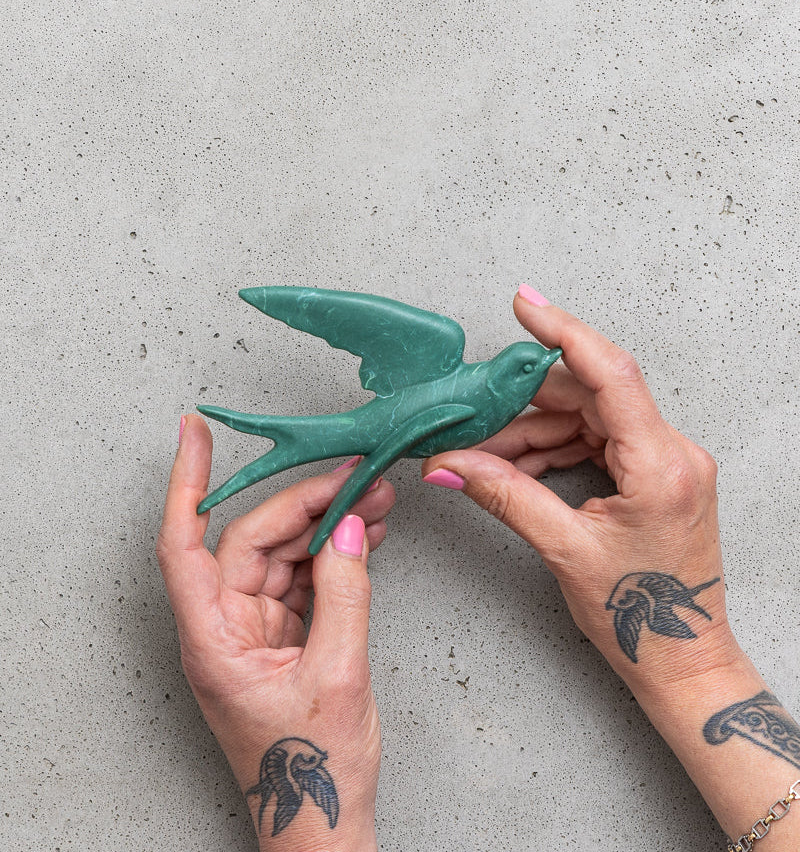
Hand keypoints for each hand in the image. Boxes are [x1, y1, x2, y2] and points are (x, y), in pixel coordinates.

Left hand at [157, 415, 393, 851]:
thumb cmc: (315, 775)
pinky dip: (333, 554)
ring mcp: (252, 634)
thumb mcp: (337, 676)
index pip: (186, 542)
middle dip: (307, 502)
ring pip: (280, 555)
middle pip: (252, 540)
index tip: (195, 430)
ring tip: (378, 500)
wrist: (325, 829)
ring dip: (327, 525)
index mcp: (212, 640)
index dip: (188, 481)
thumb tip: (351, 528)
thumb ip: (344, 593)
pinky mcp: (280, 639)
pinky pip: (300, 579)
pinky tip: (367, 535)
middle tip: (360, 477)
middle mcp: (224, 630)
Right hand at [422, 289, 737, 689]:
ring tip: (483, 454)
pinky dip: (553, 448)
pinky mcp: (655, 472)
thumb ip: (504, 494)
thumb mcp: (565, 550)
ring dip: (531, 432)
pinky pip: (595, 439)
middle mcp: (672, 453)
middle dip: (522, 405)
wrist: (682, 660)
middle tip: (469, 416)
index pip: (610, 374)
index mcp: (661, 466)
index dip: (562, 333)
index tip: (524, 306)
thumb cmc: (642, 618)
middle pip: (587, 396)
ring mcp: (666, 461)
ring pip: (586, 418)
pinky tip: (515, 465)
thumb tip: (451, 463)